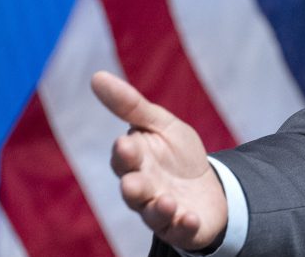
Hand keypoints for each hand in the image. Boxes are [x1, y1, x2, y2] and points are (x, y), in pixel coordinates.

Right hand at [91, 71, 227, 250]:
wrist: (208, 188)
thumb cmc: (177, 155)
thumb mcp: (160, 125)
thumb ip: (130, 105)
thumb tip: (96, 76)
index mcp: (135, 163)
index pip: (124, 159)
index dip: (124, 153)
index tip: (125, 143)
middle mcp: (144, 190)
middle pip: (133, 191)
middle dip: (133, 187)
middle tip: (132, 182)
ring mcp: (162, 211)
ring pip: (154, 214)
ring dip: (158, 209)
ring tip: (166, 202)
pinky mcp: (183, 227)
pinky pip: (182, 229)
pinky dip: (184, 225)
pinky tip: (190, 218)